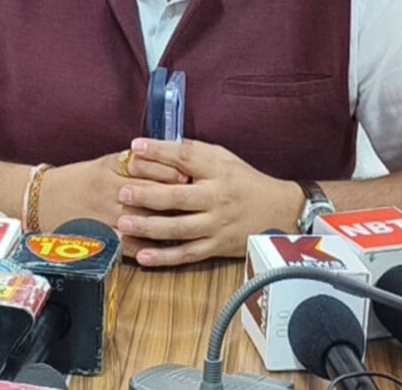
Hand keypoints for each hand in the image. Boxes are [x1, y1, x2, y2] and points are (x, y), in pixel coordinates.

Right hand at [35, 149, 186, 238]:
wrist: (46, 200)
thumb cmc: (83, 178)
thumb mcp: (108, 163)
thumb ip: (137, 162)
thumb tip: (172, 159)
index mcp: (111, 170)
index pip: (146, 170)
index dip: (169, 173)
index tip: (190, 175)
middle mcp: (109, 194)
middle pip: (147, 196)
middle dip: (173, 199)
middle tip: (196, 201)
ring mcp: (105, 218)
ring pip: (141, 222)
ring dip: (166, 225)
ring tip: (188, 224)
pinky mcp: (101, 239)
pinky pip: (129, 246)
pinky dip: (149, 248)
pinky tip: (167, 248)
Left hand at [113, 138, 305, 266]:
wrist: (278, 210)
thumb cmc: (245, 181)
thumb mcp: (224, 158)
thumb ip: (195, 153)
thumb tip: (162, 145)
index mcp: (218, 171)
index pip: (186, 158)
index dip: (160, 151)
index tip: (136, 146)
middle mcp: (217, 198)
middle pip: (177, 196)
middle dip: (147, 194)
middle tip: (123, 192)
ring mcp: (216, 225)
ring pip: (178, 228)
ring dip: (148, 226)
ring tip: (123, 222)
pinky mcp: (216, 247)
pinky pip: (187, 254)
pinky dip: (164, 257)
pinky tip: (142, 255)